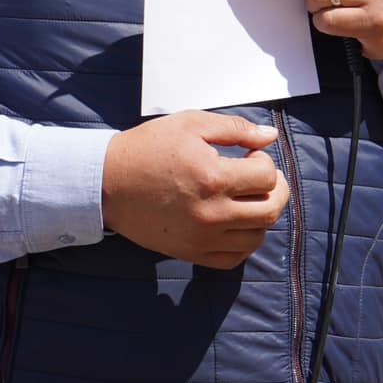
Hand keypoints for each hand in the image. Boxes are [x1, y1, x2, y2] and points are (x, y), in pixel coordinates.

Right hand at [101, 111, 286, 267]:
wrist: (107, 183)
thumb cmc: (147, 148)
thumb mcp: (190, 124)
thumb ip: (235, 129)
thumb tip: (270, 137)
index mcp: (213, 178)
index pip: (266, 176)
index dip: (264, 161)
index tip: (248, 155)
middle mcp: (211, 213)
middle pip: (270, 210)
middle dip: (276, 190)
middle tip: (262, 179)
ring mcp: (201, 238)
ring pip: (256, 237)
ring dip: (261, 216)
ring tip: (247, 199)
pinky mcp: (191, 253)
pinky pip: (233, 258)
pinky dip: (243, 243)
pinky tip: (235, 224)